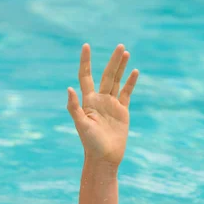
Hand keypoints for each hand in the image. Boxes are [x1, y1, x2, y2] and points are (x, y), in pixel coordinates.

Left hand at [67, 43, 138, 166]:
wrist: (104, 158)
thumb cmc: (90, 143)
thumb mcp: (81, 125)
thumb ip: (74, 107)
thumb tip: (69, 88)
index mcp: (88, 101)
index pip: (85, 76)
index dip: (86, 61)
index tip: (86, 46)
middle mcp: (99, 100)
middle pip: (106, 75)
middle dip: (113, 61)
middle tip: (120, 46)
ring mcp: (111, 105)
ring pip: (117, 81)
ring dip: (121, 67)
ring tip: (125, 52)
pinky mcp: (122, 112)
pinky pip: (126, 93)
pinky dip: (130, 83)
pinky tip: (134, 72)